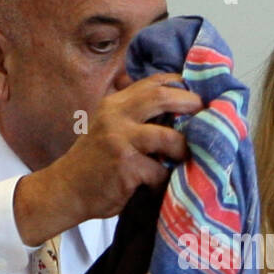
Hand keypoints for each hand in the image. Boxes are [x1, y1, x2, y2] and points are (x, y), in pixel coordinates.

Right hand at [13, 73, 203, 244]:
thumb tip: (177, 111)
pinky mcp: (125, 166)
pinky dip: (165, 180)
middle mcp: (116, 116)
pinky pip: (159, 172)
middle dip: (190, 104)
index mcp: (115, 104)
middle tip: (207, 115)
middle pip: (162, 97)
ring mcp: (120, 140)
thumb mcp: (108, 128)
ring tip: (187, 157)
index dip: (179, 84)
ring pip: (167, 137)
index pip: (152, 83)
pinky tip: (161, 185)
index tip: (198, 94)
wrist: (66, 190)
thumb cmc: (94, 162)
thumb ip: (134, 117)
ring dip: (184, 148)